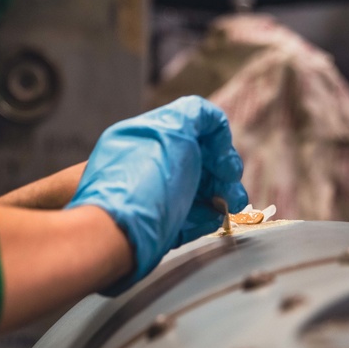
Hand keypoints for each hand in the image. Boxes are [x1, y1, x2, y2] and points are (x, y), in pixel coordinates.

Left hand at [66, 96, 246, 293]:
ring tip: (231, 206)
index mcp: (151, 137)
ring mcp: (154, 196)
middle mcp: (151, 163)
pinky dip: (206, 217)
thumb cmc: (143, 181)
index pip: (193, 130)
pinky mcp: (157, 226)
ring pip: (198, 191)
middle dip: (223, 174)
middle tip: (232, 190)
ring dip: (222, 196)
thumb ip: (194, 114)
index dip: (217, 144)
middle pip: (199, 162)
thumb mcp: (173, 130)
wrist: (116, 233)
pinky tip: (213, 219)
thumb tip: (211, 118)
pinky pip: (188, 218)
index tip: (224, 164)